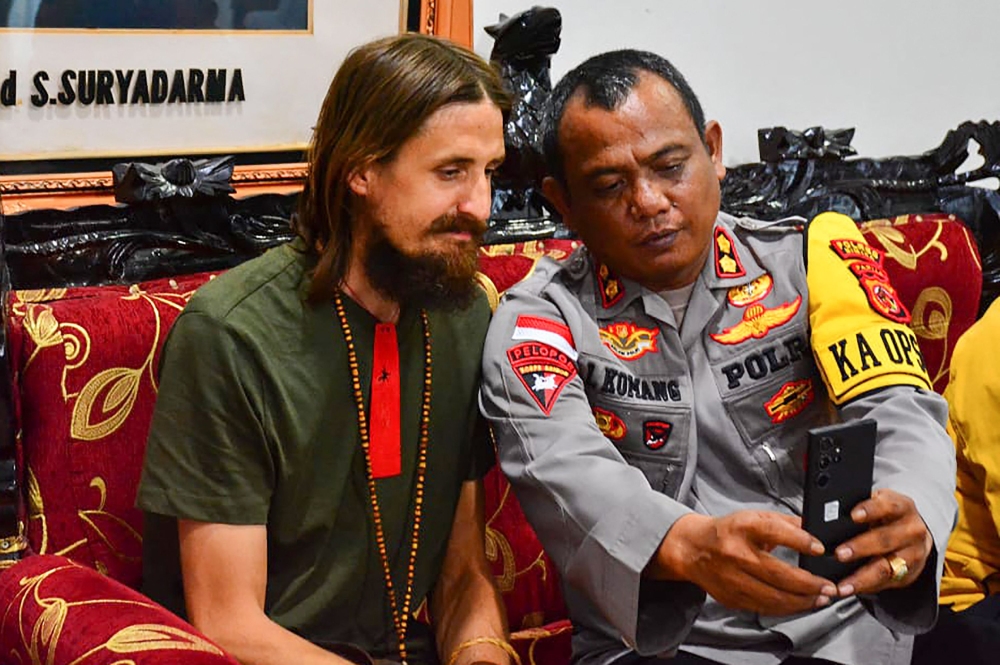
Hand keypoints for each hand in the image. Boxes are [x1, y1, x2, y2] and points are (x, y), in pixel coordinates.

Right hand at [652, 511, 836, 614]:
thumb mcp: (754, 517)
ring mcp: (733, 579)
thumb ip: (785, 523)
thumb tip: (816, 531)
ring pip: (774, 598)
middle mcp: (736, 554)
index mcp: (742, 528)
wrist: (692, 549)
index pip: (775, 532)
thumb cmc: (727, 532)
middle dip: (810, 584)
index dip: (800, 541)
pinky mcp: (732, 597)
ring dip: (803, 601)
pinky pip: (765, 607)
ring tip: (821, 598)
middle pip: (779, 574)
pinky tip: (800, 604)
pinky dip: (786, 608)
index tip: (820, 549)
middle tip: (830, 587)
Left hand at [831, 488, 932, 596]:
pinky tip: (849, 589)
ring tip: (842, 583)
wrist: (914, 534)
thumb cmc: (886, 516)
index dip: (870, 510)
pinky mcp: (909, 574)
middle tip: (839, 553)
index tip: (853, 516)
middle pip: (885, 539)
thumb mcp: (876, 504)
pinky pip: (885, 583)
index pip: (887, 506)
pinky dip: (865, 588)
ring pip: (886, 567)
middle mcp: (911, 530)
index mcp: (901, 506)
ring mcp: (913, 554)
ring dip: (861, 577)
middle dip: (860, 547)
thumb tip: (822, 515)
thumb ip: (856, 507)